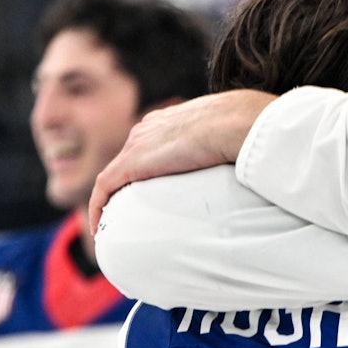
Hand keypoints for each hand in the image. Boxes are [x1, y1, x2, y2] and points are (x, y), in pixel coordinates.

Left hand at [89, 89, 276, 233]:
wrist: (237, 123)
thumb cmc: (248, 126)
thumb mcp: (236, 133)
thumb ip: (231, 145)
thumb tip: (249, 161)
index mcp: (171, 119)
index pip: (150, 145)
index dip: (147, 169)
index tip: (150, 191)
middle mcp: (148, 128)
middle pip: (128, 161)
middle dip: (125, 187)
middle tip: (130, 215)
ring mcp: (137, 144)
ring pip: (114, 175)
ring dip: (110, 200)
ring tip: (114, 225)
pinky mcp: (132, 163)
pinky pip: (104, 187)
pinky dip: (98, 206)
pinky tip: (99, 227)